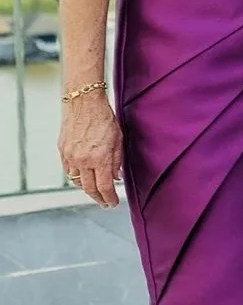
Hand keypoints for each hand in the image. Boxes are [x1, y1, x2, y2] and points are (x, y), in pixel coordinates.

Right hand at [59, 91, 123, 207]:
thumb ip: (117, 161)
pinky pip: (68, 171)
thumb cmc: (104, 118)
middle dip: (98, 198)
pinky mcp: (62, 151)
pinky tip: (83, 178)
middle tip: (105, 203)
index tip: (113, 203)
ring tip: (95, 192)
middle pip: (89, 189)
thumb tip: (116, 178)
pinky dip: (76, 178)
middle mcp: (83, 160)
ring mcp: (70, 156)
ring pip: (77, 182)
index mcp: (100, 158)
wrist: (83, 102)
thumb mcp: (118, 140)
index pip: (105, 187)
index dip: (110, 198)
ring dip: (87, 190)